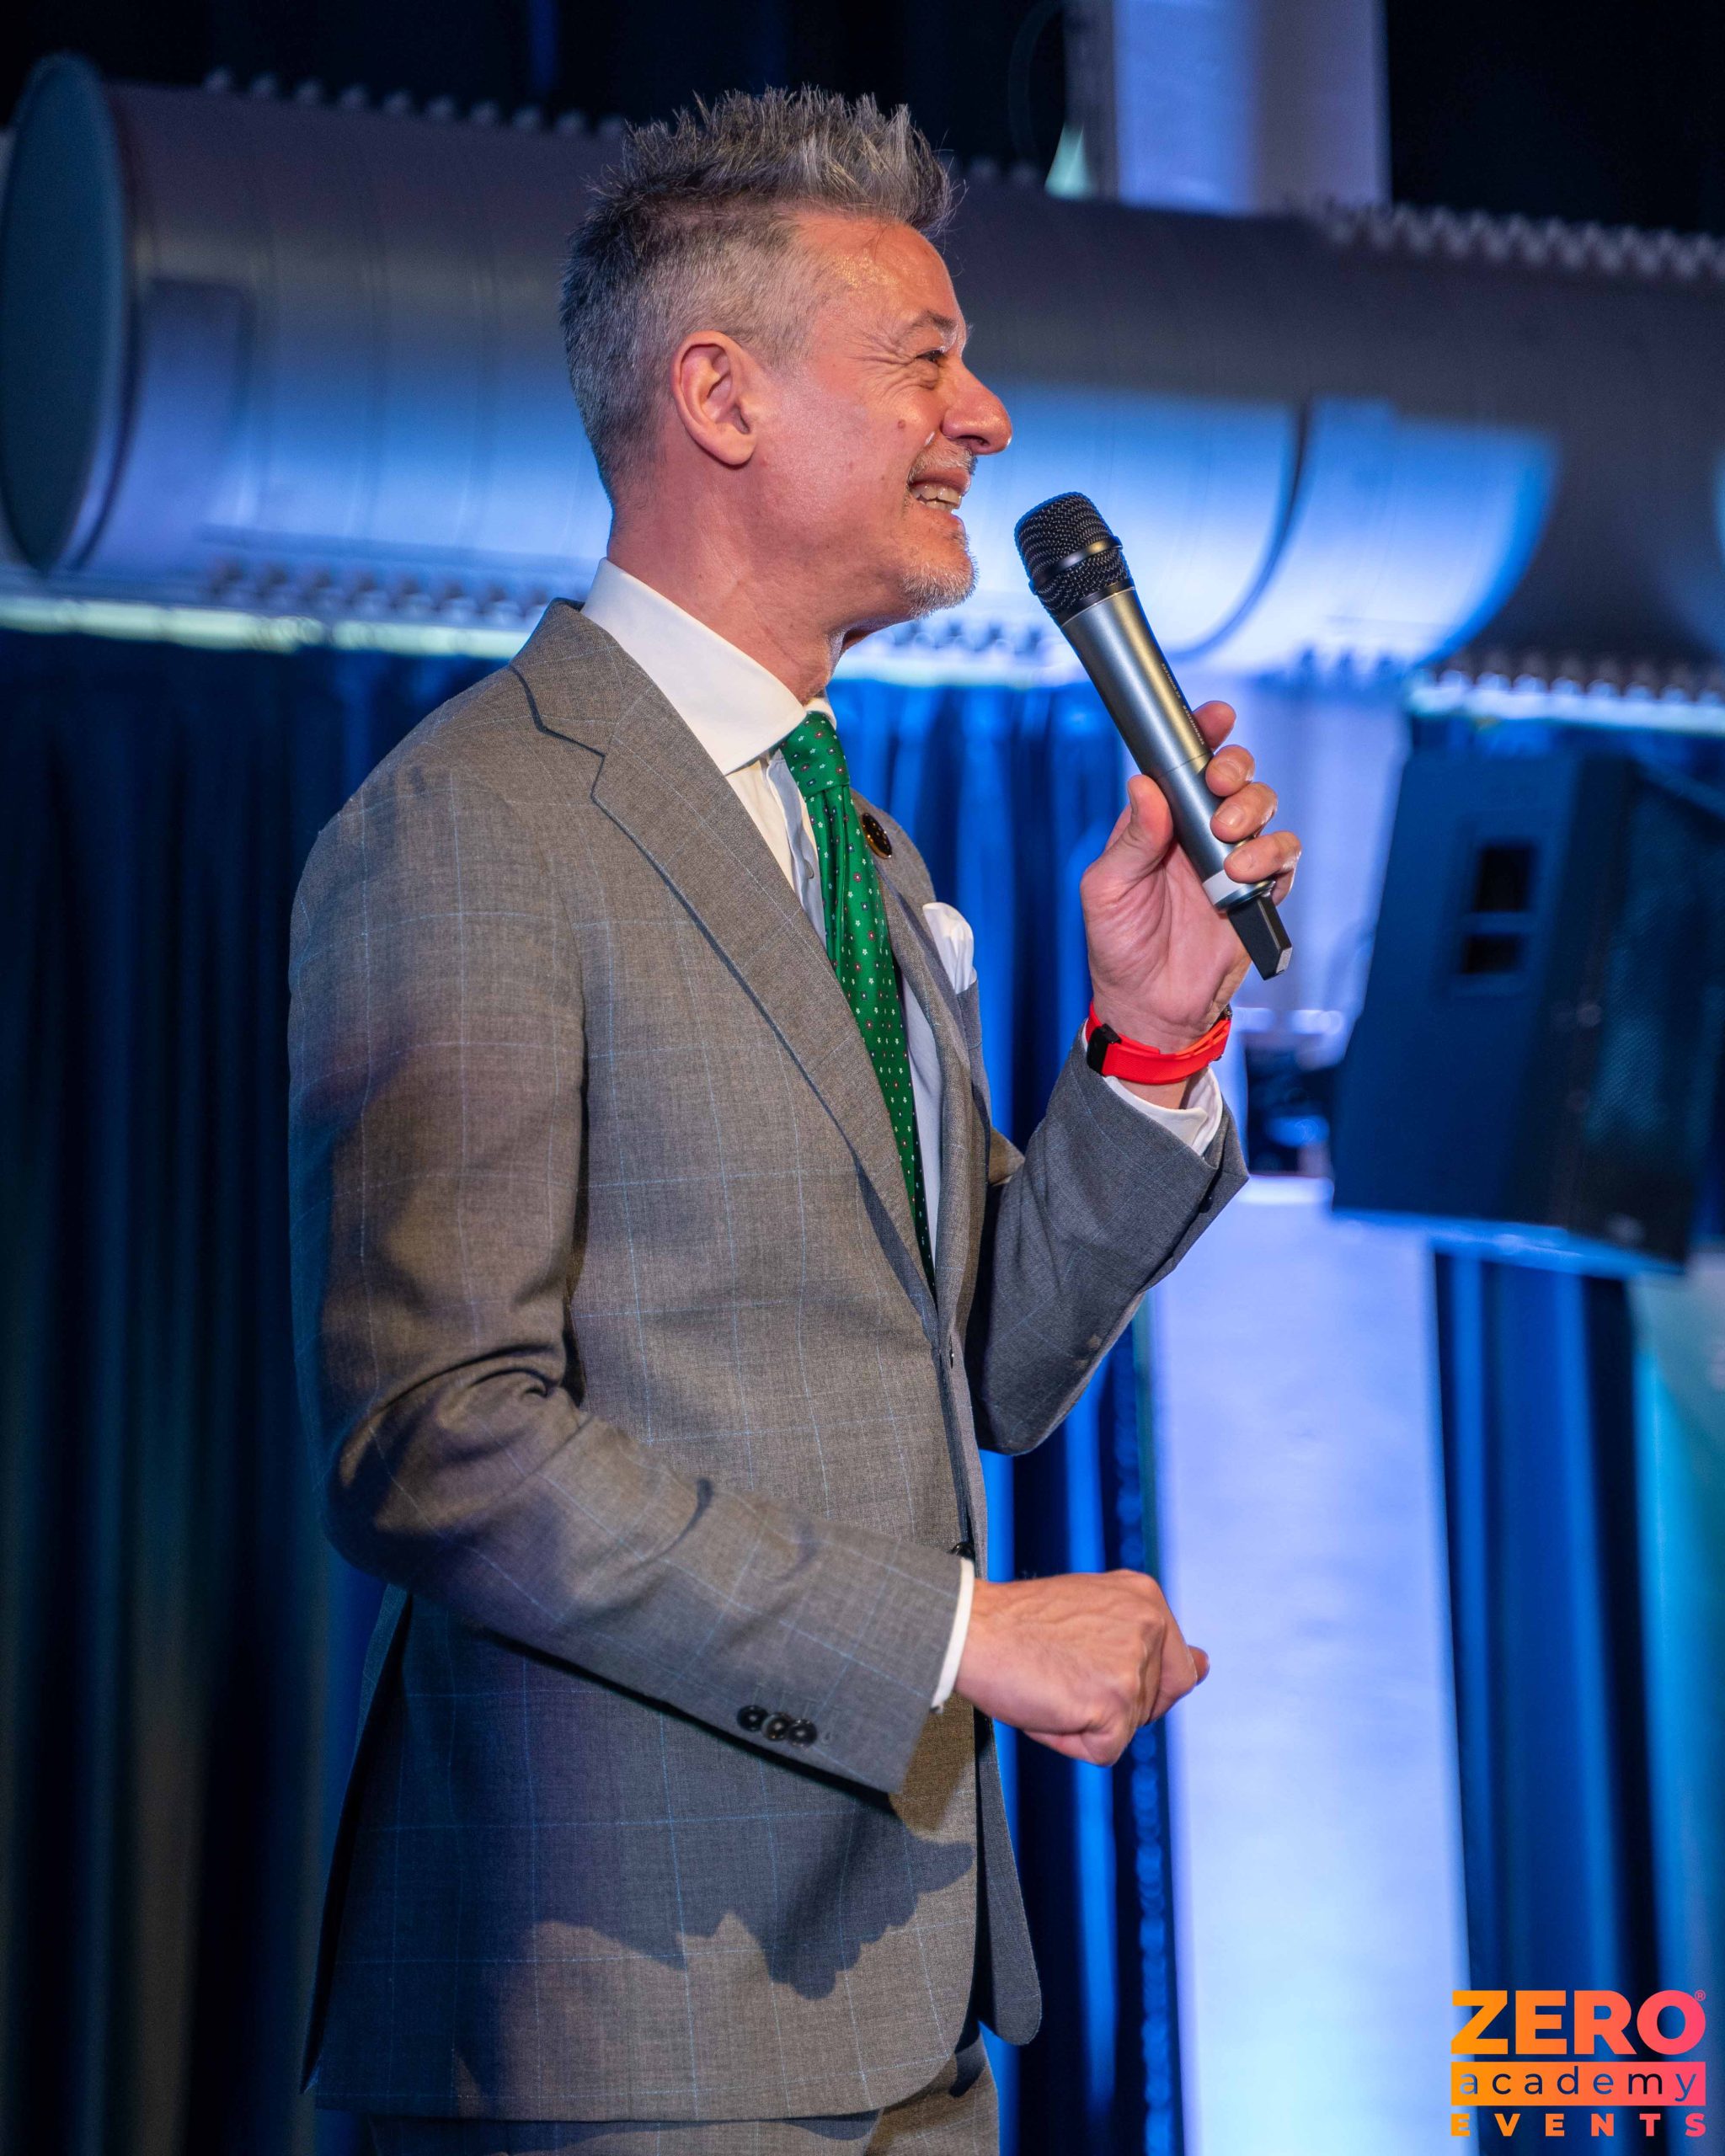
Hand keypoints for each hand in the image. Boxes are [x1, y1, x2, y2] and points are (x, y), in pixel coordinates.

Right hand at [953, 1570, 1208, 1765]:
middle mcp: (1149, 1624)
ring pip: (1125, 1729)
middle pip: (1151, 1705)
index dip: (1133, 1684)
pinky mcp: (1114, 1702)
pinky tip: (1045, 1704)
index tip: (1089, 1665)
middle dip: (1109, 1704)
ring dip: (1082, 1720)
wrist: (969, 1630)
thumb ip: (1149, 1639)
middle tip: (1062, 1670)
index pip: (1178, 1669)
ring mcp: (1134, 1664)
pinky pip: (1102, 1751)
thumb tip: (1206, 1666)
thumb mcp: (1094, 1613)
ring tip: (1048, 1681)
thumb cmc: (1018, 1625)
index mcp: (1146, 1597)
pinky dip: (1068, 1740)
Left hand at [1080, 702, 1300, 1055]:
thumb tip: (1144, 786)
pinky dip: (1273, 858)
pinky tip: (1247, 875)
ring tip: (1229, 848)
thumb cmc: (1120, 946)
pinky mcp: (1259, 892)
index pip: (1184, 765)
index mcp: (1159, 822)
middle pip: (1235, 777)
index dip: (1203, 734)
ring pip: (1265, 810)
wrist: (1150, 1006)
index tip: (1215, 718)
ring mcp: (1232, 860)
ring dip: (1254, 817)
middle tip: (1220, 787)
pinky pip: (1285, 858)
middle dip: (1235, 771)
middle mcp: (1199, 833)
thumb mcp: (1106, 889)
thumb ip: (1132, 839)